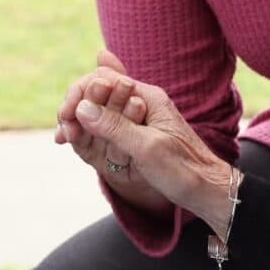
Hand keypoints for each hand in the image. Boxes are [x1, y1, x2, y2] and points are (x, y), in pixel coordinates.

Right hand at [54, 50, 170, 217]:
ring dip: (79, 120)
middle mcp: (143, 103)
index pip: (105, 80)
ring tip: (64, 137)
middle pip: (99, 94)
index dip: (80, 95)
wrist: (207, 189)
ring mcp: (139, 119)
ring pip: (100, 110)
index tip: (65, 117)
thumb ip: (115, 127)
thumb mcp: (147, 148)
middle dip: (77, 108)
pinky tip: (74, 140)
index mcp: (149, 97)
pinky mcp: (136, 135)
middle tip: (63, 132)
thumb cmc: (183, 169)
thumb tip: (82, 107)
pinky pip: (106, 127)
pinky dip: (89, 131)